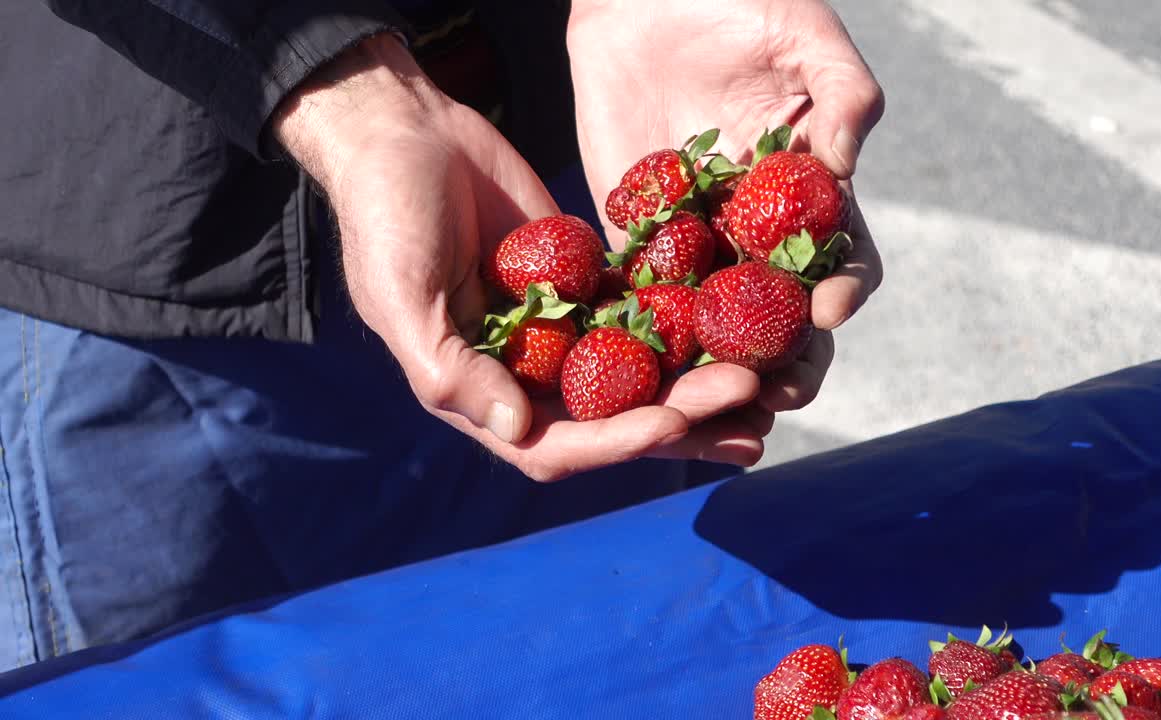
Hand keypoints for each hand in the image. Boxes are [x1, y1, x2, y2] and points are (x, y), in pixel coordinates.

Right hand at [273, 35, 767, 480]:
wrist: (404, 132)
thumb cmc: (384, 217)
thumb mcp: (402, 297)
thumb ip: (452, 371)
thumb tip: (518, 428)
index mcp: (481, 393)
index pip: (558, 443)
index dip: (616, 441)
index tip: (674, 421)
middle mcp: (530, 373)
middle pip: (618, 418)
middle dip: (685, 418)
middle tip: (752, 407)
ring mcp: (565, 328)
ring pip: (644, 372)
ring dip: (701, 383)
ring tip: (767, 386)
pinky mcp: (590, 281)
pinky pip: (647, 309)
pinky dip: (691, 321)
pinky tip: (742, 321)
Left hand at [568, 0, 884, 412]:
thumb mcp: (808, 35)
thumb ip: (844, 98)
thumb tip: (841, 170)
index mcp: (810, 191)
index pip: (840, 260)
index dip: (841, 292)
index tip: (827, 311)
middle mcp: (756, 227)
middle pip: (781, 313)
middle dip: (785, 359)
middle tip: (776, 392)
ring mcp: (696, 234)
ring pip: (713, 322)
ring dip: (716, 370)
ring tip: (711, 407)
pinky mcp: (634, 228)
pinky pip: (640, 288)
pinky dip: (644, 333)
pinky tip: (639, 370)